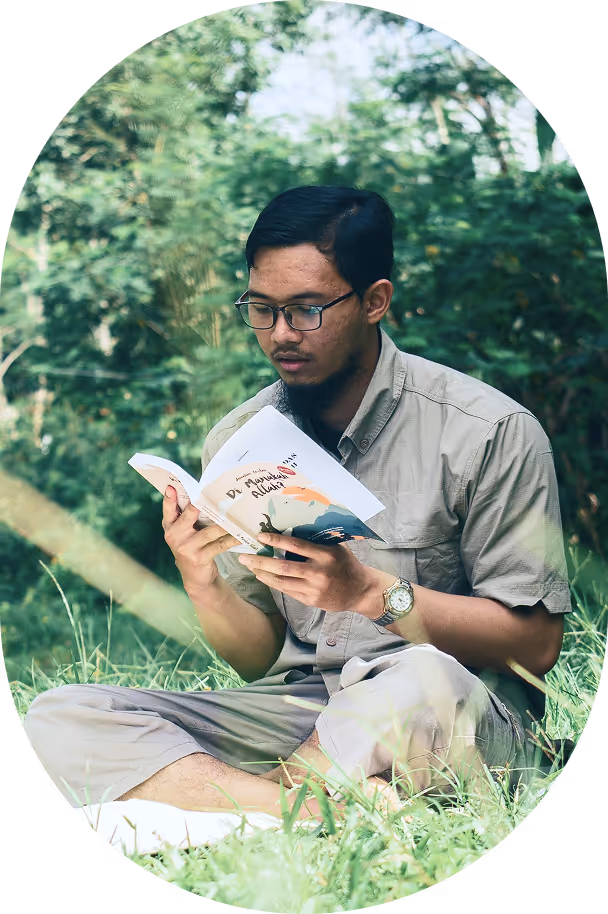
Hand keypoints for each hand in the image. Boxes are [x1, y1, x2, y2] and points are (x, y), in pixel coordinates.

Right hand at [162, 486, 239, 597]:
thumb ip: (186, 516)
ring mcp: (186, 547)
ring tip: (237, 514)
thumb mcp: (183, 532)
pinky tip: (241, 534)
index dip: (169, 498)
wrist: (195, 578)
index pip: (168, 509)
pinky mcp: (200, 557)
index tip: (172, 486)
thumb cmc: (191, 547)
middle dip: (202, 504)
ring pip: (210, 531)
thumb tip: (202, 493)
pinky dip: (232, 539)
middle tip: (216, 495)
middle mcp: (174, 536)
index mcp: (169, 526)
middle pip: (190, 514)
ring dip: (225, 523)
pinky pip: (220, 544)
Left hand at [238, 532, 386, 614]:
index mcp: (325, 555)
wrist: (360, 590)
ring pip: (281, 581)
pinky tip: (263, 576)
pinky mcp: (310, 600)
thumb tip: (291, 528)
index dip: (276, 541)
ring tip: (249, 566)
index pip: (296, 546)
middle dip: (260, 561)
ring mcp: (313, 589)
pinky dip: (272, 583)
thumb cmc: (346, 564)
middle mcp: (318, 572)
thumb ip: (316, 540)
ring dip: (262, 573)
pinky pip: (286, 591)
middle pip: (283, 567)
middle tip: (243, 556)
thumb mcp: (336, 547)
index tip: (260, 536)